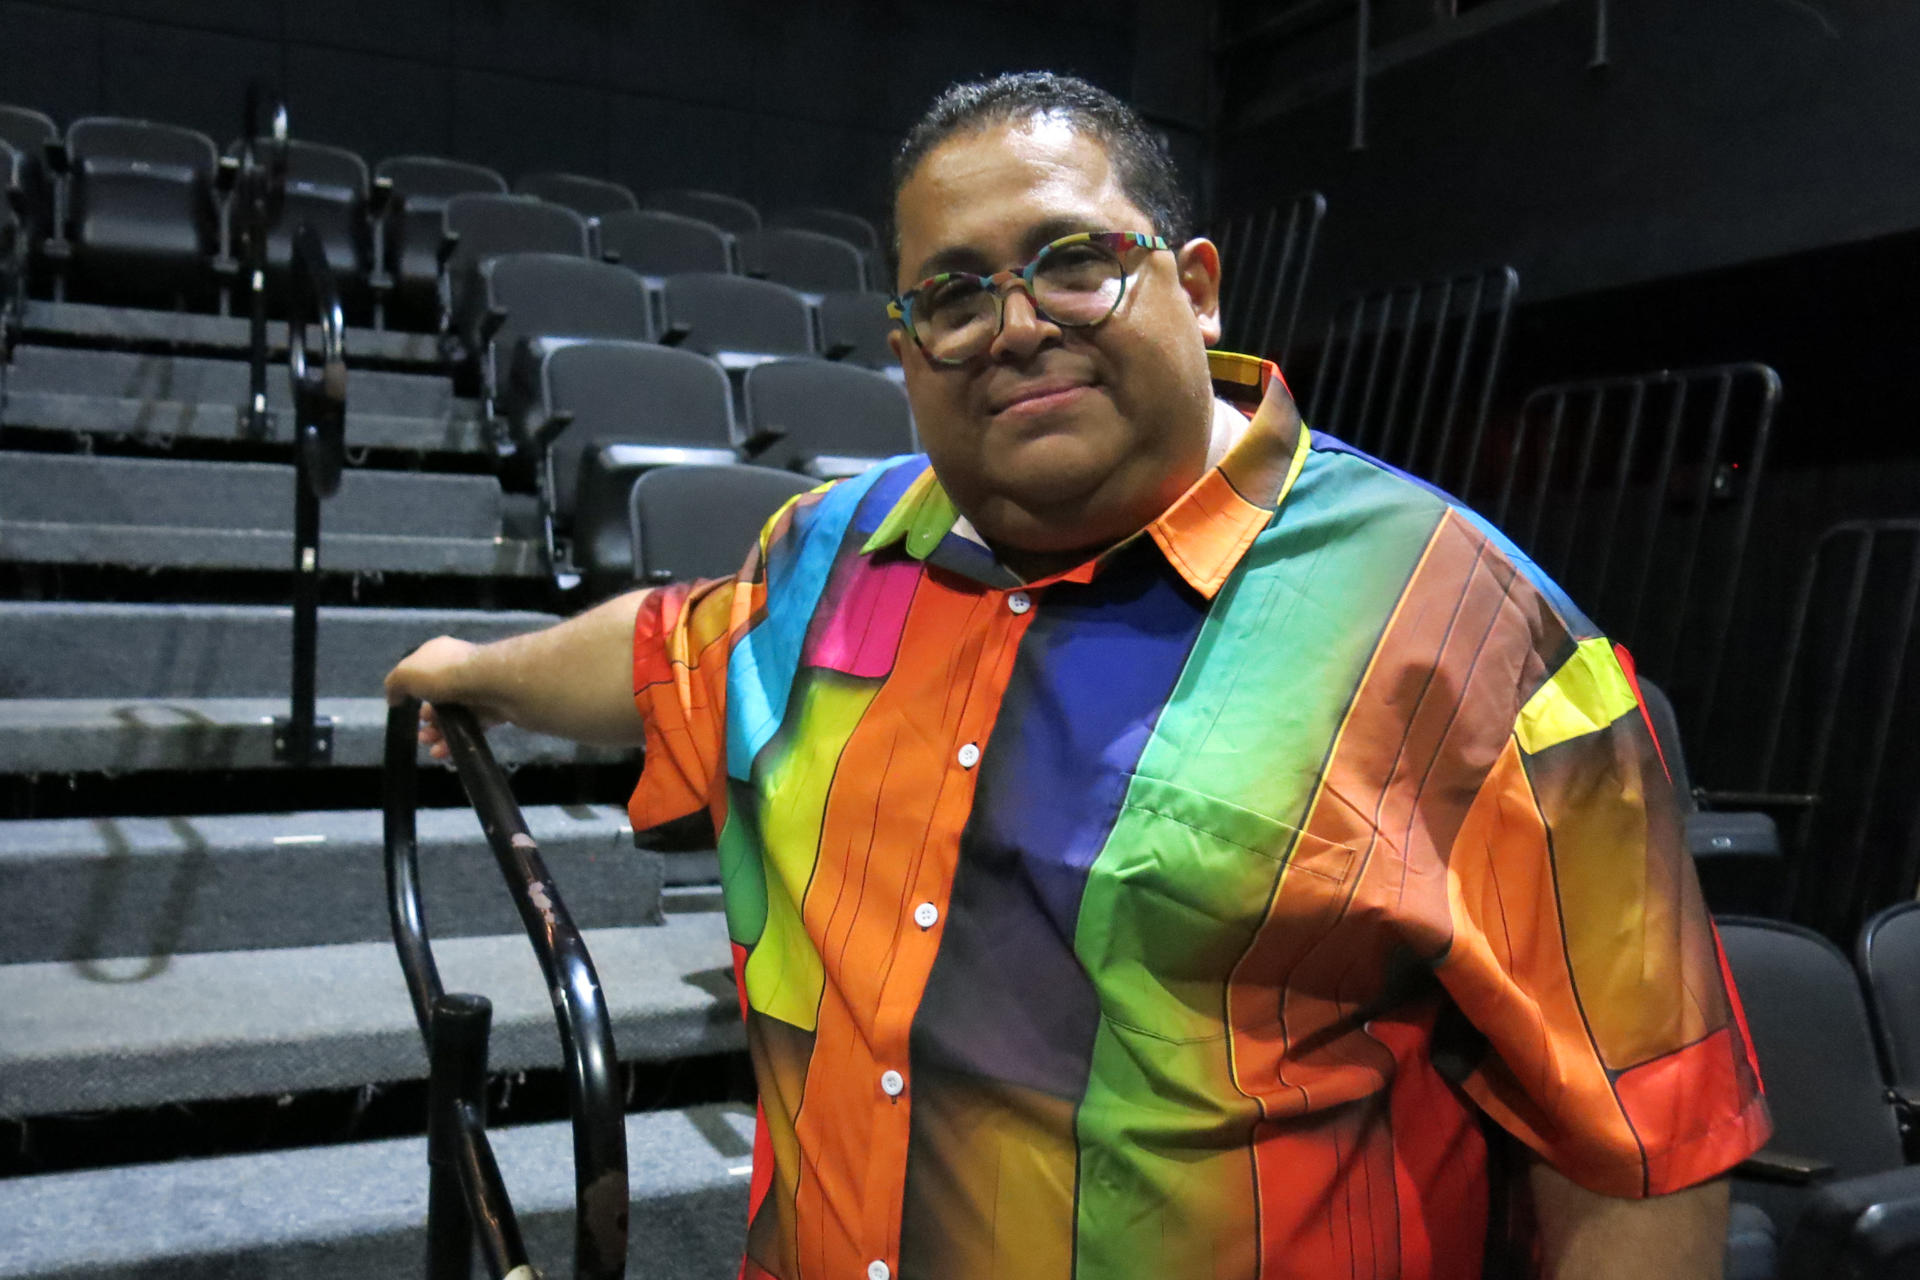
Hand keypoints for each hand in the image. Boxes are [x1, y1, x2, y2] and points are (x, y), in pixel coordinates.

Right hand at [384, 636, 503, 760]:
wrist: (492, 682)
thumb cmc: (444, 673)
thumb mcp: (406, 674)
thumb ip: (395, 684)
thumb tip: (394, 697)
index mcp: (441, 654)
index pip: (424, 672)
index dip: (413, 692)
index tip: (407, 709)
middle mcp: (462, 668)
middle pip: (440, 697)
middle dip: (428, 720)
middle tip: (422, 736)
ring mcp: (481, 688)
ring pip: (457, 715)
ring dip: (441, 733)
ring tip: (432, 748)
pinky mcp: (497, 707)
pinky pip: (474, 727)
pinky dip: (459, 740)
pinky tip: (446, 752)